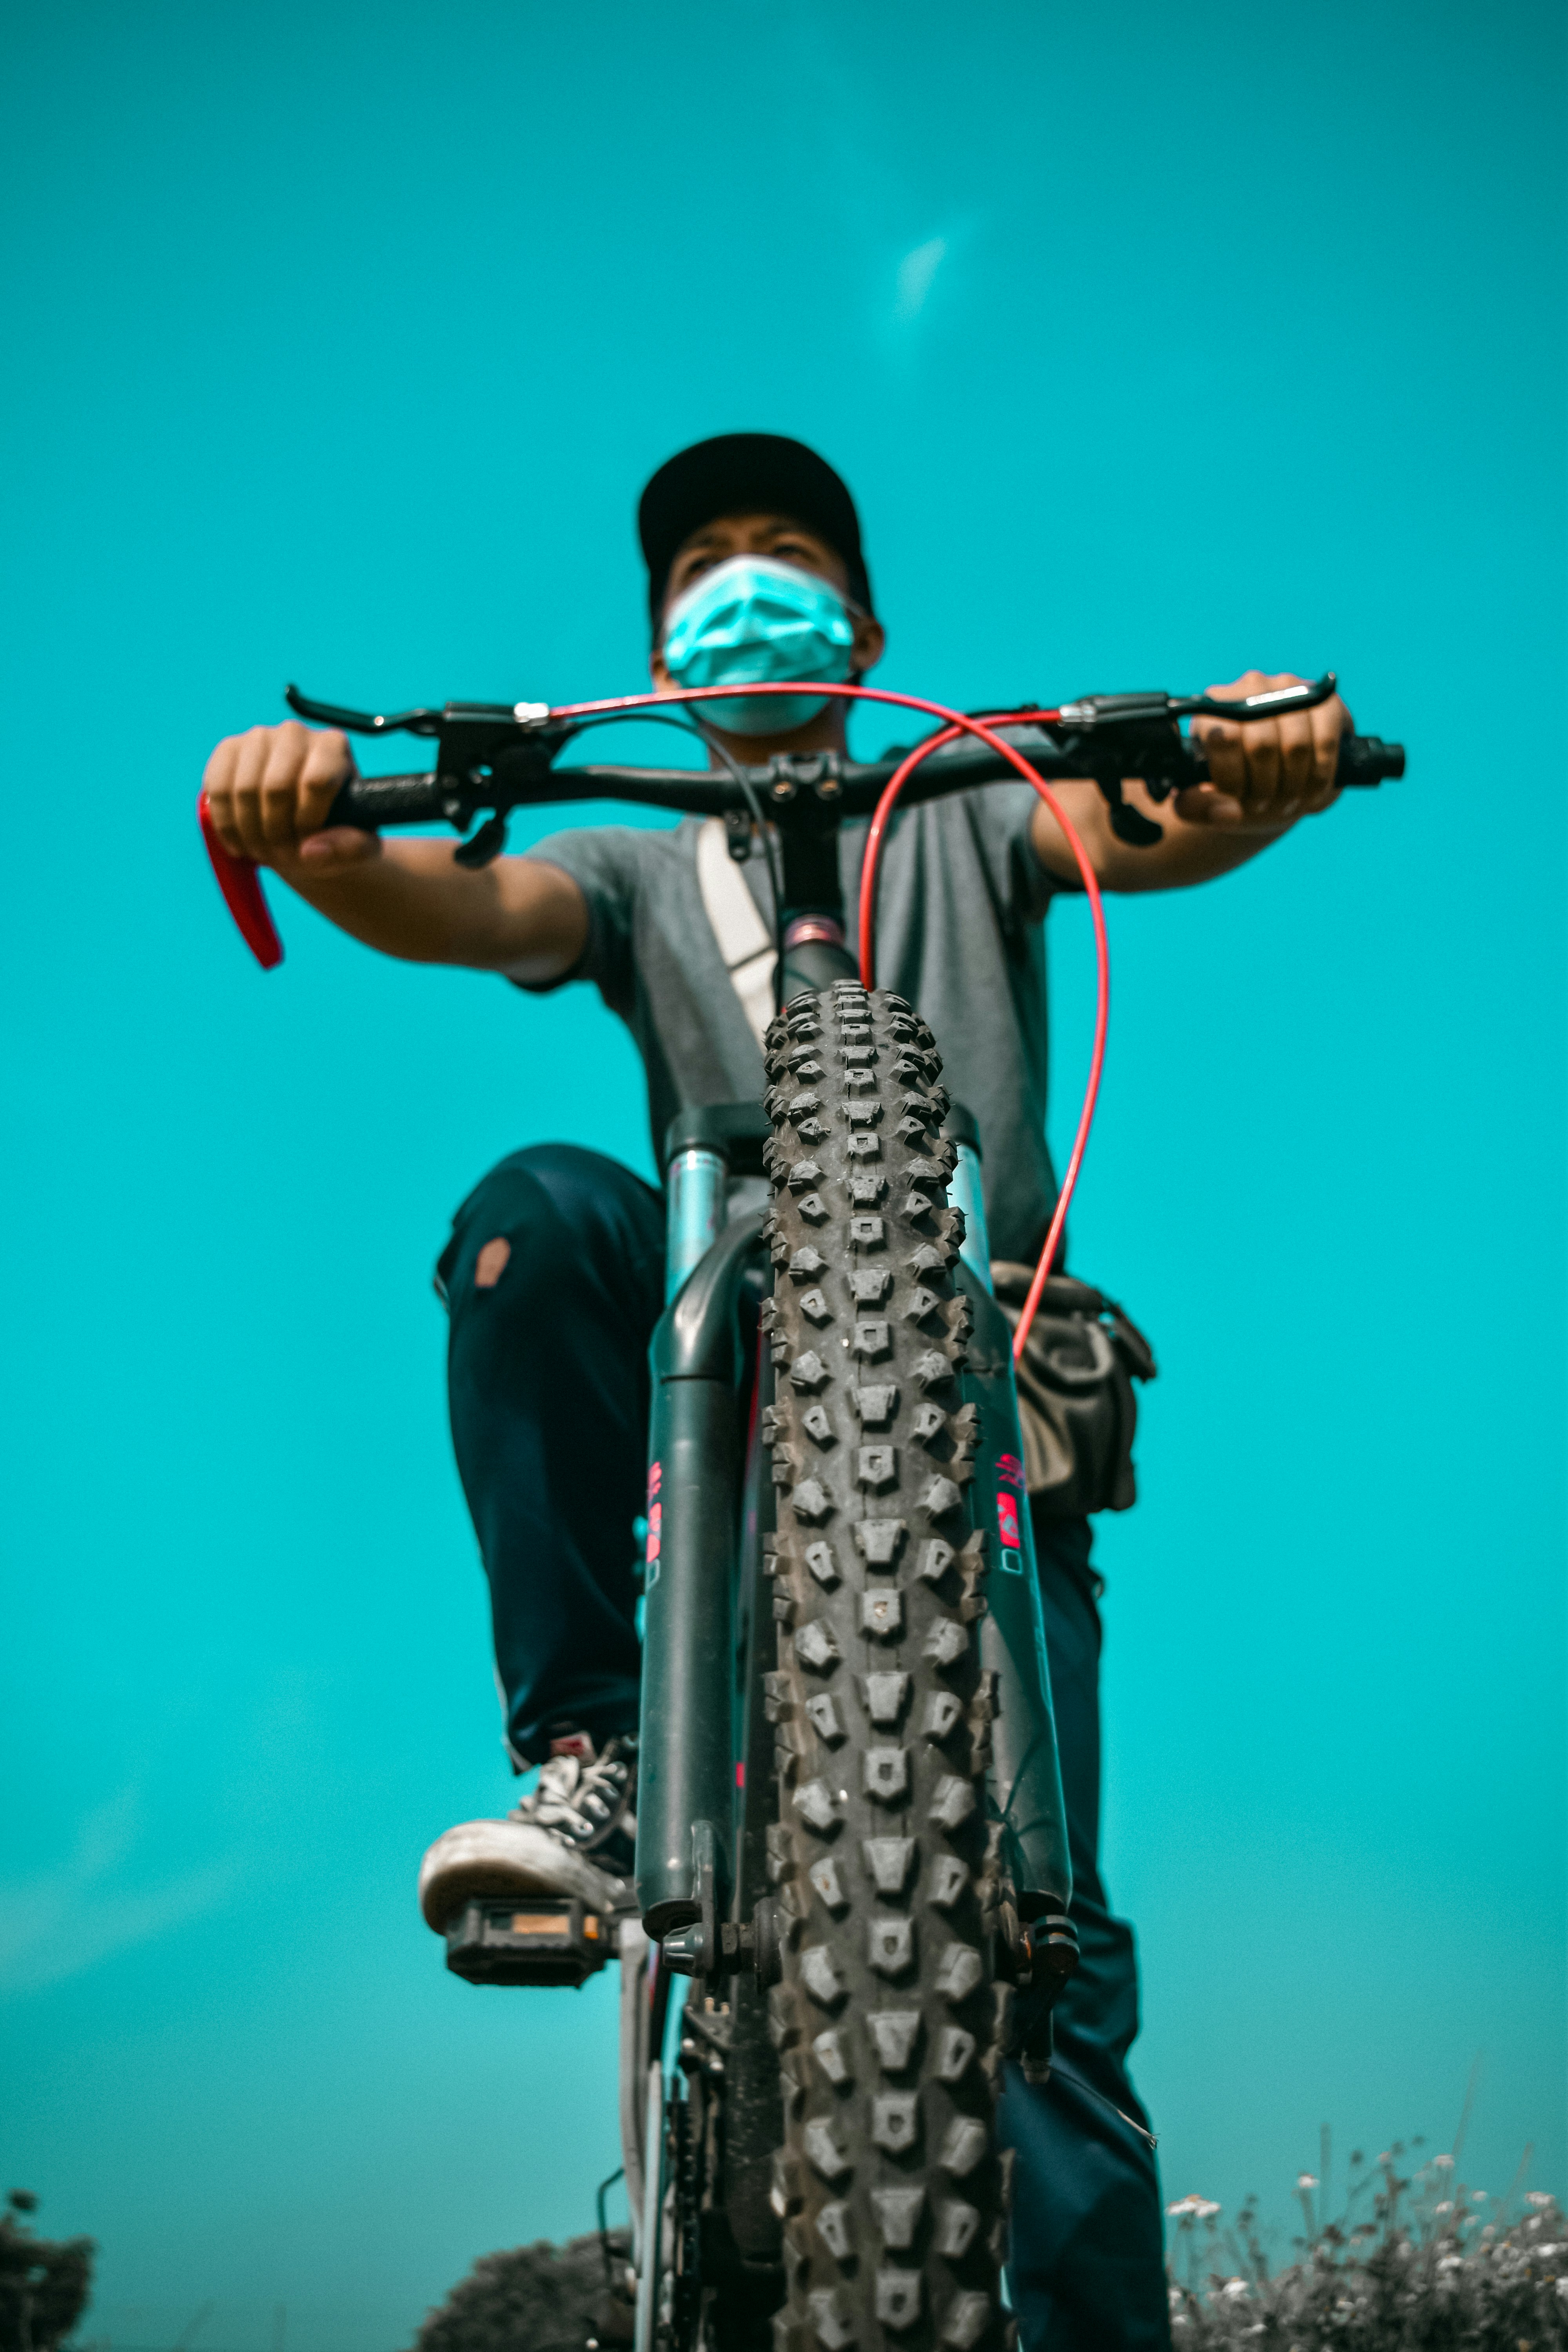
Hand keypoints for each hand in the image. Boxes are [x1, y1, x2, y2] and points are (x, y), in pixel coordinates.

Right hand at [202, 720, 377, 873]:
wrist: (304, 828)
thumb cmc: (336, 833)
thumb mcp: (359, 847)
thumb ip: (351, 849)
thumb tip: (310, 850)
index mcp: (334, 747)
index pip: (316, 782)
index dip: (308, 822)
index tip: (308, 844)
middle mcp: (295, 733)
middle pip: (276, 788)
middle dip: (276, 834)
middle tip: (282, 857)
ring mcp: (258, 737)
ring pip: (243, 790)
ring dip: (250, 833)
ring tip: (263, 852)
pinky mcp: (228, 750)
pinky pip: (216, 789)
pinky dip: (225, 824)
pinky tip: (239, 843)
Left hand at [1177, 670, 1349, 830]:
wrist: (1277, 780)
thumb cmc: (1237, 790)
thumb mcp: (1208, 802)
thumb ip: (1198, 809)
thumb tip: (1226, 812)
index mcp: (1212, 710)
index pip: (1223, 739)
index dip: (1234, 779)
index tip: (1237, 800)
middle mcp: (1249, 690)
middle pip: (1262, 745)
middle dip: (1266, 789)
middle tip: (1265, 807)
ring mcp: (1288, 689)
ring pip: (1297, 745)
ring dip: (1294, 786)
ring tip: (1289, 803)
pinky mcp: (1323, 700)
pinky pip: (1326, 741)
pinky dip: (1321, 776)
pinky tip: (1313, 792)